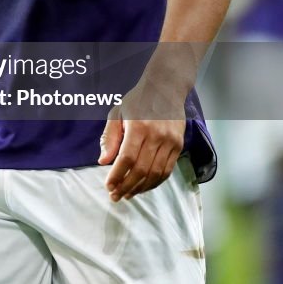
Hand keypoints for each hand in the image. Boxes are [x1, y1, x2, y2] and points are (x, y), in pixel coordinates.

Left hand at [98, 63, 186, 200]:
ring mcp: (170, 141)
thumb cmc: (138, 100)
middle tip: (116, 196)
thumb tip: (103, 161)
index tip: (108, 186)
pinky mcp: (178, 145)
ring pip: (155, 173)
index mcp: (138, 126)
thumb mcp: (118, 113)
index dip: (117, 176)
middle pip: (141, 170)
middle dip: (126, 186)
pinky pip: (167, 170)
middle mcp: (156, 135)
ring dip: (140, 188)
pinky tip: (144, 186)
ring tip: (128, 194)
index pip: (126, 158)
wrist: (166, 87)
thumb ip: (110, 137)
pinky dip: (155, 182)